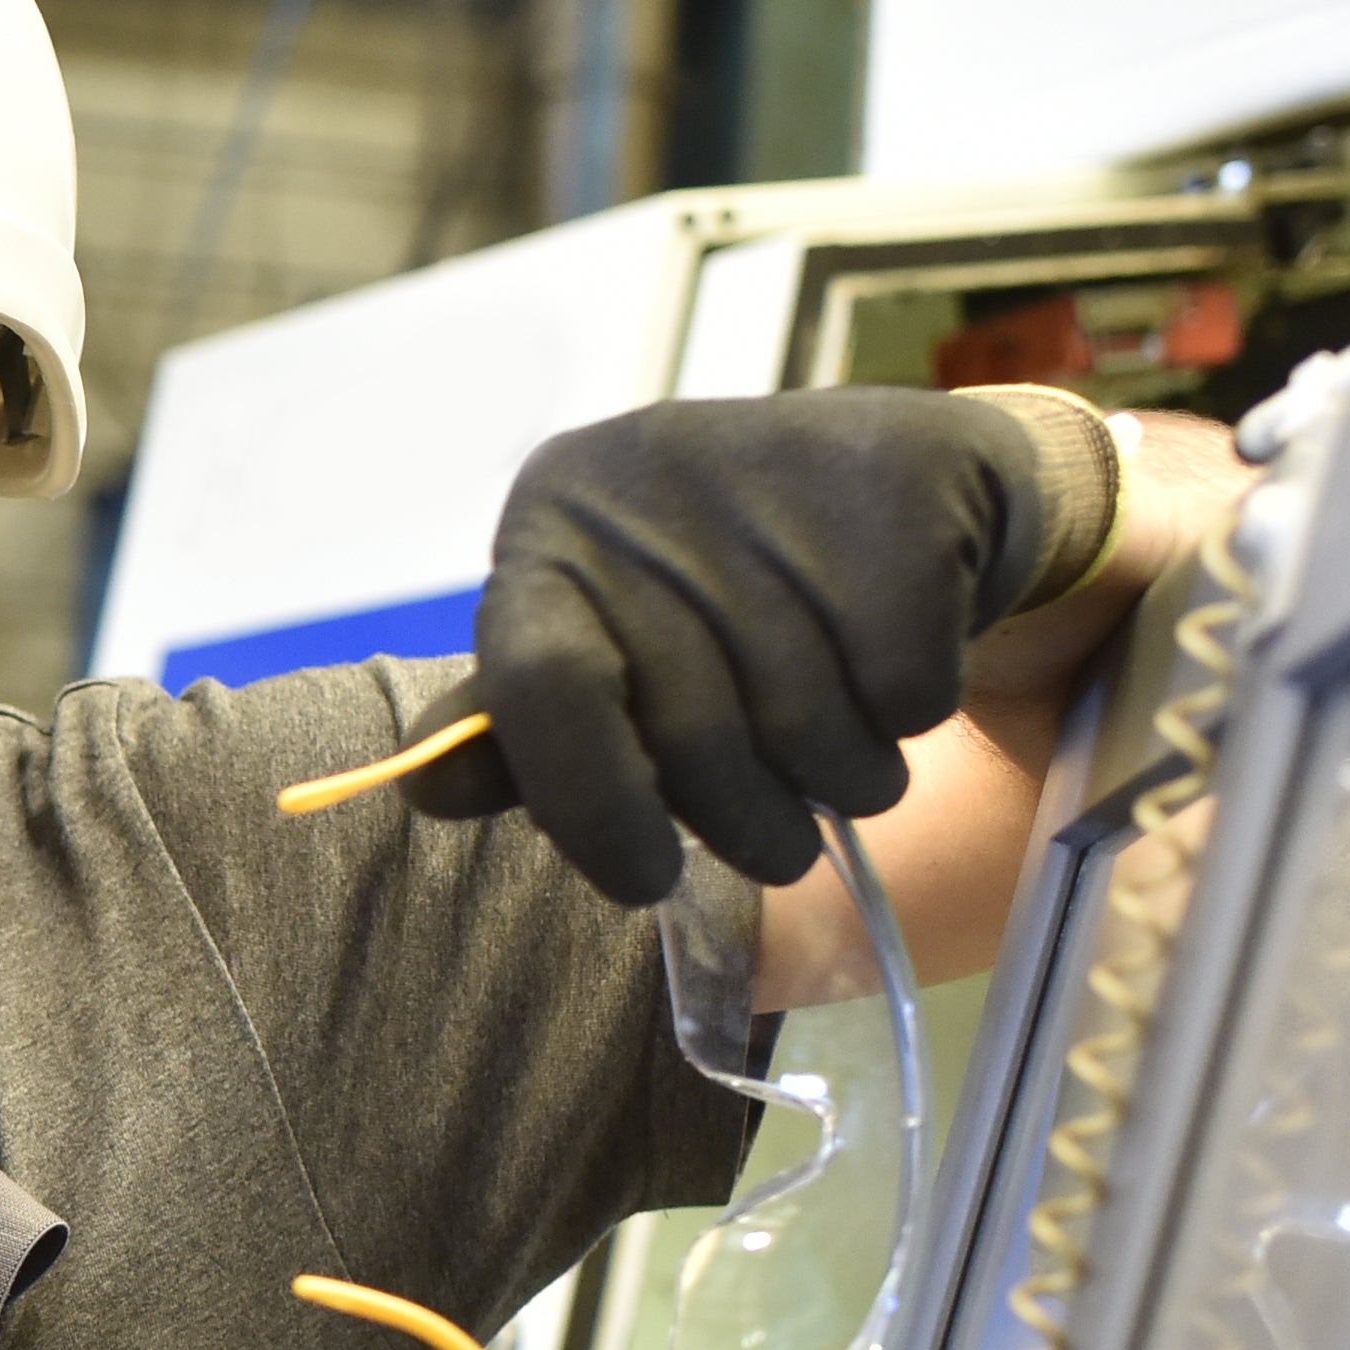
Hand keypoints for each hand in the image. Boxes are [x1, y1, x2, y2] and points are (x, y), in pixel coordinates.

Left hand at [421, 387, 1112, 899]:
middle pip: (690, 735)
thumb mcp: (614, 657)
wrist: (921, 496)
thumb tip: (428, 788)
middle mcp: (646, 477)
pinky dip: (912, 718)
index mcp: (553, 521)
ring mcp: (780, 470)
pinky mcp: (908, 484)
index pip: (541, 686)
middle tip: (772, 833)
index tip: (645, 879)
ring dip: (841, 780)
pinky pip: (908, 695)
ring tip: (842, 734)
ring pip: (812, 729)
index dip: (591, 809)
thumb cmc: (735, 605)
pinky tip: (898, 661)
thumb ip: (524, 734)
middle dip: (745, 821)